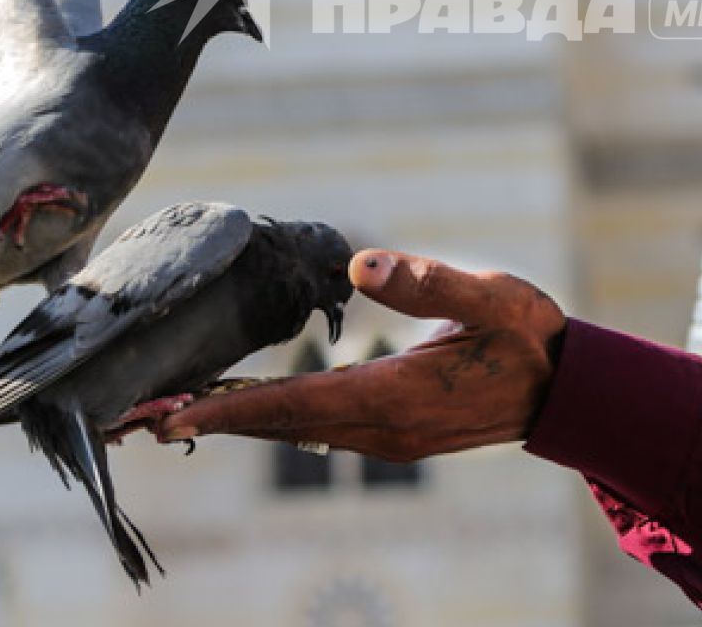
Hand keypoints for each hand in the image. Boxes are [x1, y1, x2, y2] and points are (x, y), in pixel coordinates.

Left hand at [156, 250, 565, 460]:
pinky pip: (314, 426)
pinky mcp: (391, 431)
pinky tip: (243, 404)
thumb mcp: (491, 297)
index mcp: (396, 396)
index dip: (228, 409)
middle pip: (278, 426)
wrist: (565, 390)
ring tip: (171, 413)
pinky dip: (269, 417)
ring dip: (234, 420)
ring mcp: (385, 437)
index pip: (294, 404)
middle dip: (209, 421)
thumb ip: (429, 281)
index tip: (169, 417)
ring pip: (292, 430)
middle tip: (137, 420)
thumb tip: (362, 265)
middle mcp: (381, 428)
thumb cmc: (528, 336)